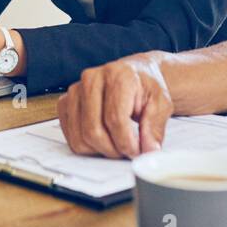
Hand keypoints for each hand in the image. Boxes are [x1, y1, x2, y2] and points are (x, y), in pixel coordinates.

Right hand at [57, 53, 173, 157]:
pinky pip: (71, 138)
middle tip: (127, 151)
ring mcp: (75, 91)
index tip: (137, 151)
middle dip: (113, 149)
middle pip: (93, 131)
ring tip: (117, 145)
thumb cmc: (146, 87)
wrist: (135, 74)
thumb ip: (154, 127)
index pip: (115, 119)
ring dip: (100, 150)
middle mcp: (92, 80)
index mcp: (117, 76)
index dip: (126, 143)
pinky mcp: (65, 103)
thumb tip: (149, 150)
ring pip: (80, 137)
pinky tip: (104, 139)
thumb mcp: (161, 104)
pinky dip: (88, 147)